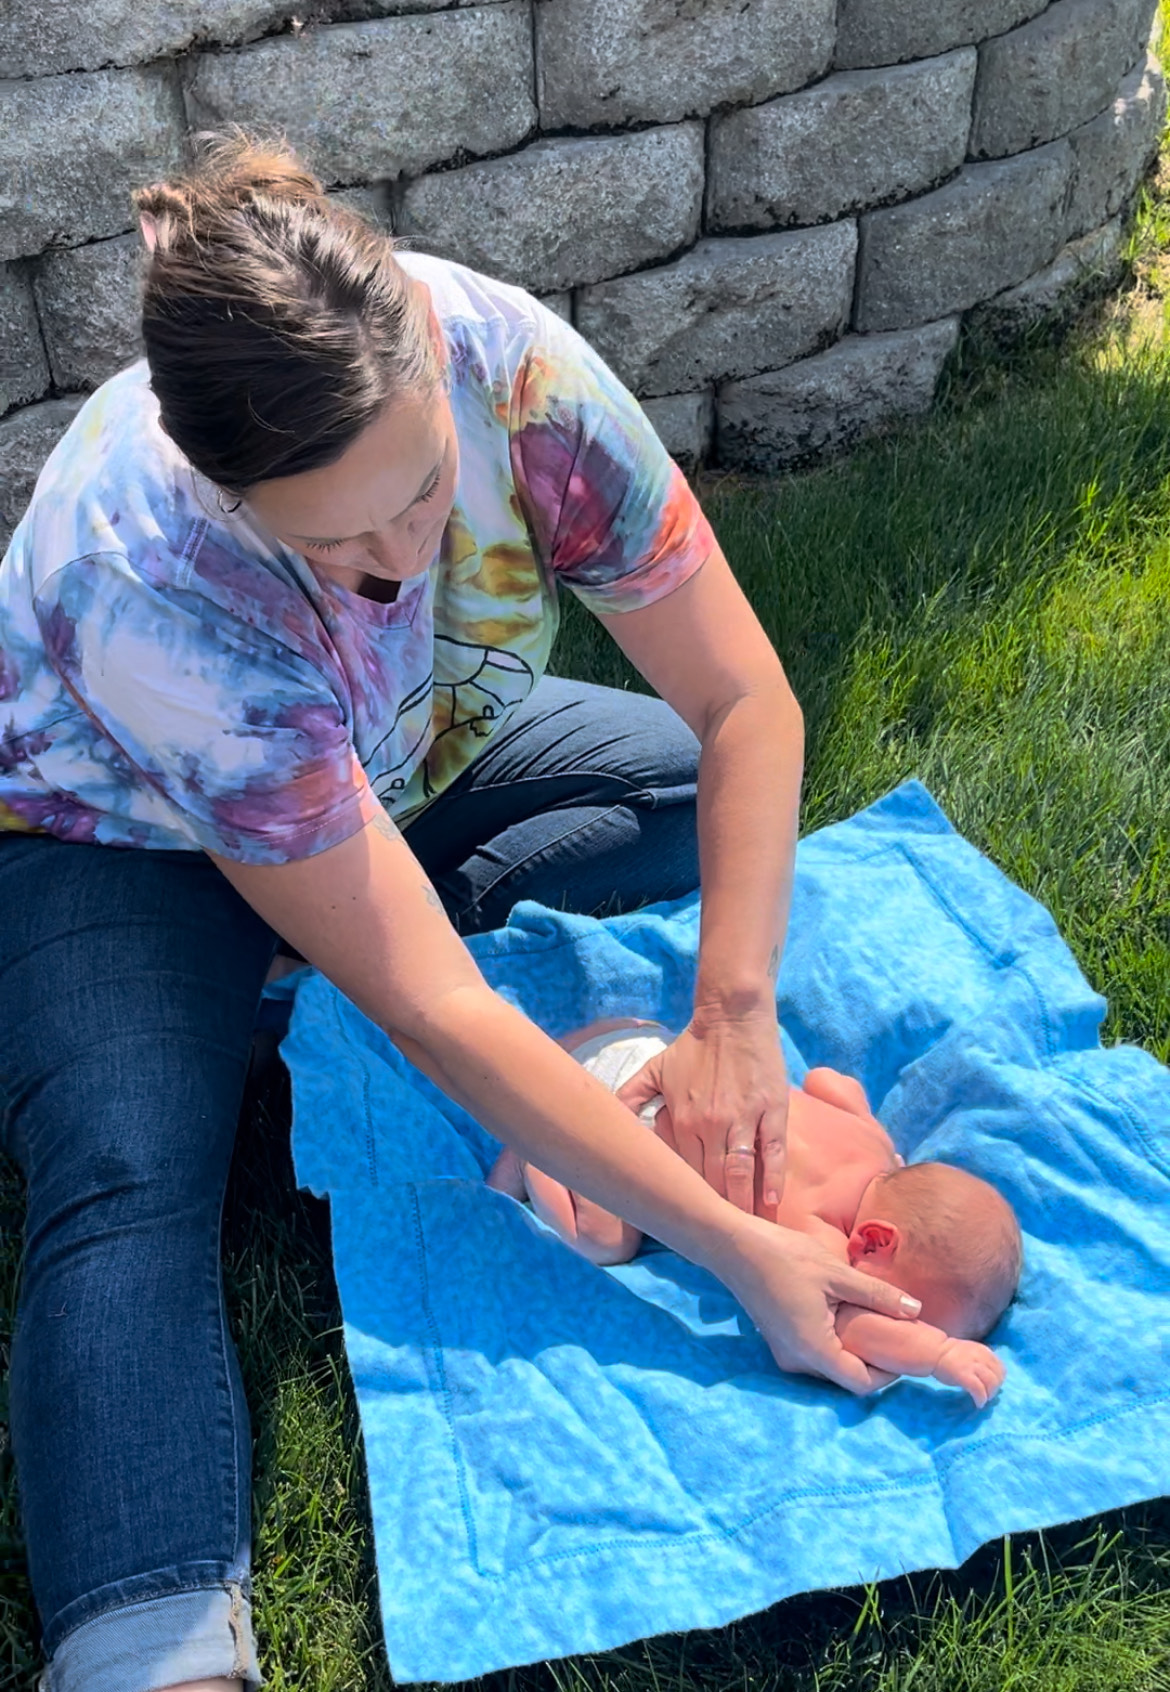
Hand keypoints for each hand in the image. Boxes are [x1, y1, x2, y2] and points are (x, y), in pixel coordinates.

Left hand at [617, 1008, 788, 1213]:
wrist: (731, 1015)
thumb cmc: (692, 1046)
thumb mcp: (653, 1070)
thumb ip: (629, 1098)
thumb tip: (607, 1122)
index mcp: (682, 1120)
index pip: (685, 1174)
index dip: (689, 1202)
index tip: (691, 1227)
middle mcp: (712, 1124)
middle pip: (714, 1181)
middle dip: (717, 1214)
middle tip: (721, 1243)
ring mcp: (744, 1118)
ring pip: (742, 1172)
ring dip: (744, 1205)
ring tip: (748, 1233)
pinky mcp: (772, 1110)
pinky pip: (774, 1151)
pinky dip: (773, 1179)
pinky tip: (771, 1203)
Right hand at [719, 1213, 922, 1393]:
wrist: (733, 1246)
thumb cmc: (784, 1257)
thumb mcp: (837, 1273)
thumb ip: (878, 1295)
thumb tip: (916, 1310)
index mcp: (814, 1350)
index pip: (862, 1384)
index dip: (890, 1372)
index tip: (904, 1346)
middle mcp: (798, 1362)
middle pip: (846, 1378)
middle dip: (873, 1359)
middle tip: (893, 1332)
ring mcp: (785, 1353)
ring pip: (830, 1366)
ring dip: (853, 1350)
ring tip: (871, 1320)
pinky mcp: (779, 1341)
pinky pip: (815, 1354)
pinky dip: (834, 1342)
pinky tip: (842, 1315)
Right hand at [932, 1338, 1005, 1407]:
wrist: (934, 1352)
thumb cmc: (950, 1355)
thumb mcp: (971, 1352)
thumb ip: (982, 1361)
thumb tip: (990, 1376)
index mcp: (983, 1351)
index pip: (1000, 1367)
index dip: (999, 1379)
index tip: (993, 1386)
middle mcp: (980, 1357)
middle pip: (998, 1376)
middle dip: (996, 1388)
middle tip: (988, 1395)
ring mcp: (972, 1366)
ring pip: (992, 1382)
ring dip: (990, 1394)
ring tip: (984, 1399)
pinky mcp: (964, 1375)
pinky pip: (979, 1389)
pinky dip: (981, 1398)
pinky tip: (978, 1403)